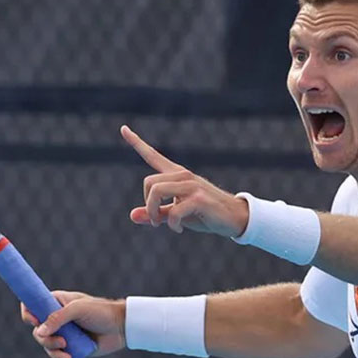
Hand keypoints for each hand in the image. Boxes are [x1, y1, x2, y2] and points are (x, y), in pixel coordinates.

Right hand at [24, 291, 124, 357]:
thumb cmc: (101, 312)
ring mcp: (64, 334)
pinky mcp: (73, 347)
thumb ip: (58, 318)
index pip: (31, 306)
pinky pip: (60, 357)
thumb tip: (40, 331)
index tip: (34, 322)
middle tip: (63, 342)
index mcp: (55, 303)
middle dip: (46, 340)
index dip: (28, 314)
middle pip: (38, 332)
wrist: (122, 327)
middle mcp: (56, 319)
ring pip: (48, 346)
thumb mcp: (78, 309)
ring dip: (55, 354)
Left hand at [122, 125, 250, 236]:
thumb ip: (155, 214)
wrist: (235, 219)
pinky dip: (172, 224)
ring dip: (154, 213)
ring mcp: (192, 186)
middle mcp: (183, 176)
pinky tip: (179, 229)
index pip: (152, 155)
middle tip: (155, 220)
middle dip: (147, 204)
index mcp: (176, 175)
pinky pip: (174, 211)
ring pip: (156, 191)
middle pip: (148, 182)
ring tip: (162, 224)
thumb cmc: (205, 214)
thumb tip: (132, 216)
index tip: (122, 128)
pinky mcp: (199, 199)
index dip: (136, 142)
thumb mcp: (176, 214)